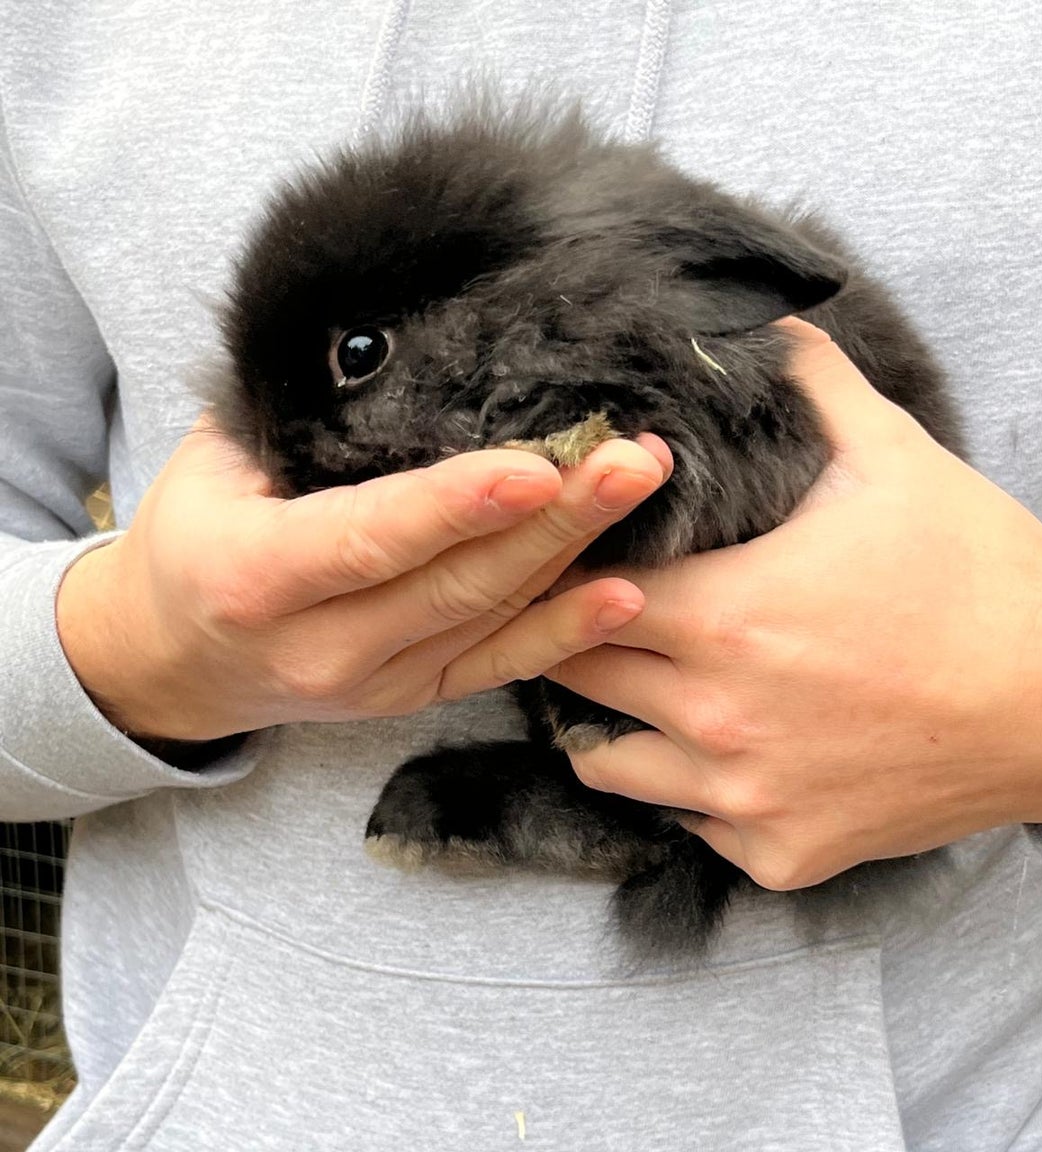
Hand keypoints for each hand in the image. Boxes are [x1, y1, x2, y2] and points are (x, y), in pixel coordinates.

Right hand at [56, 418, 670, 742]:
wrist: (178, 659)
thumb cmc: (195, 535)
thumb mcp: (214, 462)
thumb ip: (297, 417)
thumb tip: (402, 342)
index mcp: (255, 577)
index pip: (369, 539)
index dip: (456, 506)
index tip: (539, 466)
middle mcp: (319, 649)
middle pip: (454, 583)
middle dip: (553, 519)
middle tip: (632, 457)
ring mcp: (373, 684)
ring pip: (488, 620)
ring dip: (573, 556)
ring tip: (640, 487)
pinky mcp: (412, 698)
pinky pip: (497, 668)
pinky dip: (565, 634)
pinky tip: (624, 594)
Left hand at [542, 317, 1041, 890]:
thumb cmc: (981, 579)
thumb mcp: (893, 459)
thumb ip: (808, 387)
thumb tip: (761, 318)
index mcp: (722, 612)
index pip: (581, 588)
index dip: (575, 566)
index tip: (584, 555)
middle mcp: (714, 715)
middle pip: (578, 672)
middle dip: (579, 637)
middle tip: (603, 617)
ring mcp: (743, 797)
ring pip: (610, 763)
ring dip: (614, 723)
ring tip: (645, 690)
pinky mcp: (781, 854)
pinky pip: (692, 825)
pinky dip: (695, 792)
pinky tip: (727, 753)